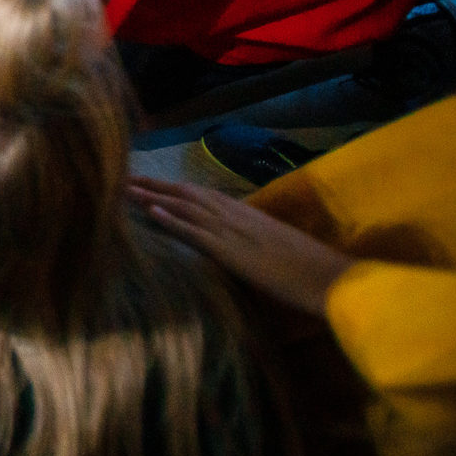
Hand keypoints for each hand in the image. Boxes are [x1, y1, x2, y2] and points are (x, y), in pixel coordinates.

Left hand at [129, 177, 355, 314]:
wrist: (331, 278)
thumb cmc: (309, 268)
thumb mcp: (275, 246)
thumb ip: (253, 240)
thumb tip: (236, 244)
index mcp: (247, 214)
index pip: (203, 195)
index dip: (175, 188)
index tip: (152, 182)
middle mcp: (236, 216)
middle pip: (188, 195)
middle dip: (156, 186)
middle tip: (125, 177)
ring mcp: (233, 232)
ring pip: (185, 208)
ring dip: (153, 197)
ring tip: (126, 189)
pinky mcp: (232, 252)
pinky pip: (195, 233)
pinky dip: (171, 220)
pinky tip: (150, 212)